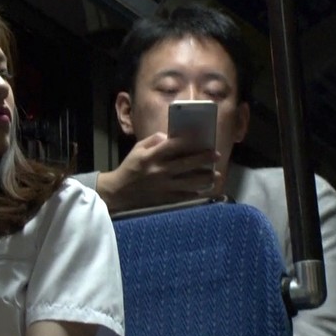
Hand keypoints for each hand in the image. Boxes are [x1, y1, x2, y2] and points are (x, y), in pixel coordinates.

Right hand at [97, 132, 221, 211]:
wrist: (119, 192)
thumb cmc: (130, 168)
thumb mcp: (137, 149)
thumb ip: (153, 140)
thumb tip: (170, 137)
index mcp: (151, 157)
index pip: (173, 146)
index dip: (188, 141)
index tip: (201, 138)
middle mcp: (159, 171)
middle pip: (186, 164)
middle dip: (203, 159)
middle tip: (216, 155)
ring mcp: (163, 186)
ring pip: (190, 182)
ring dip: (205, 178)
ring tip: (216, 175)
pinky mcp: (165, 199)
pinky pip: (184, 196)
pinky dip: (196, 193)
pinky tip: (204, 189)